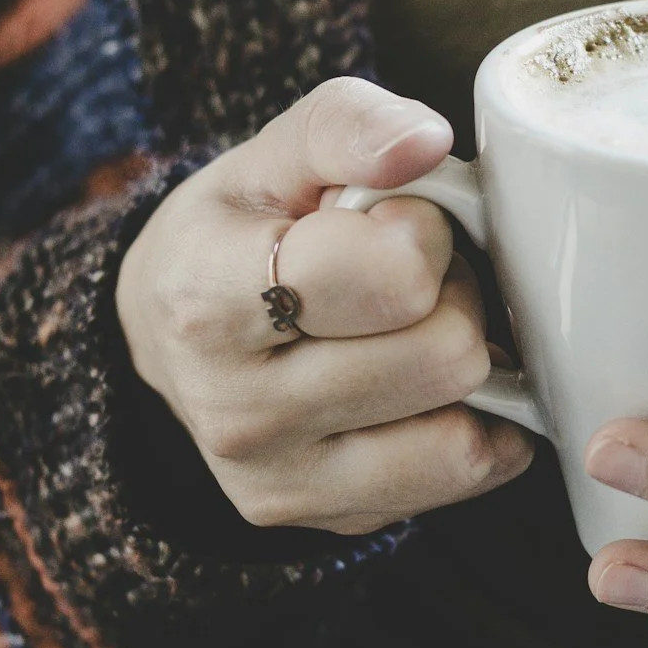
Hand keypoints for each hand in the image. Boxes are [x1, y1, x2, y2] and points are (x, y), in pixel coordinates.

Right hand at [117, 76, 532, 535]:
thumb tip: (426, 143)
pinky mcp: (329, 521)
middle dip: (450, 298)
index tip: (389, 223)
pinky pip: (467, 475)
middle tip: (407, 280)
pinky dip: (476, 425)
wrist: (171, 338)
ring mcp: (283, 482)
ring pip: (464, 429)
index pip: (392, 277)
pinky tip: (426, 387)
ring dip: (463, 367)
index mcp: (207, 301)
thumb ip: (349, 126)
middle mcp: (236, 412)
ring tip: (409, 331)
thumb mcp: (276, 154)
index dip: (421, 233)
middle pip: (446, 355)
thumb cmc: (241, 232)